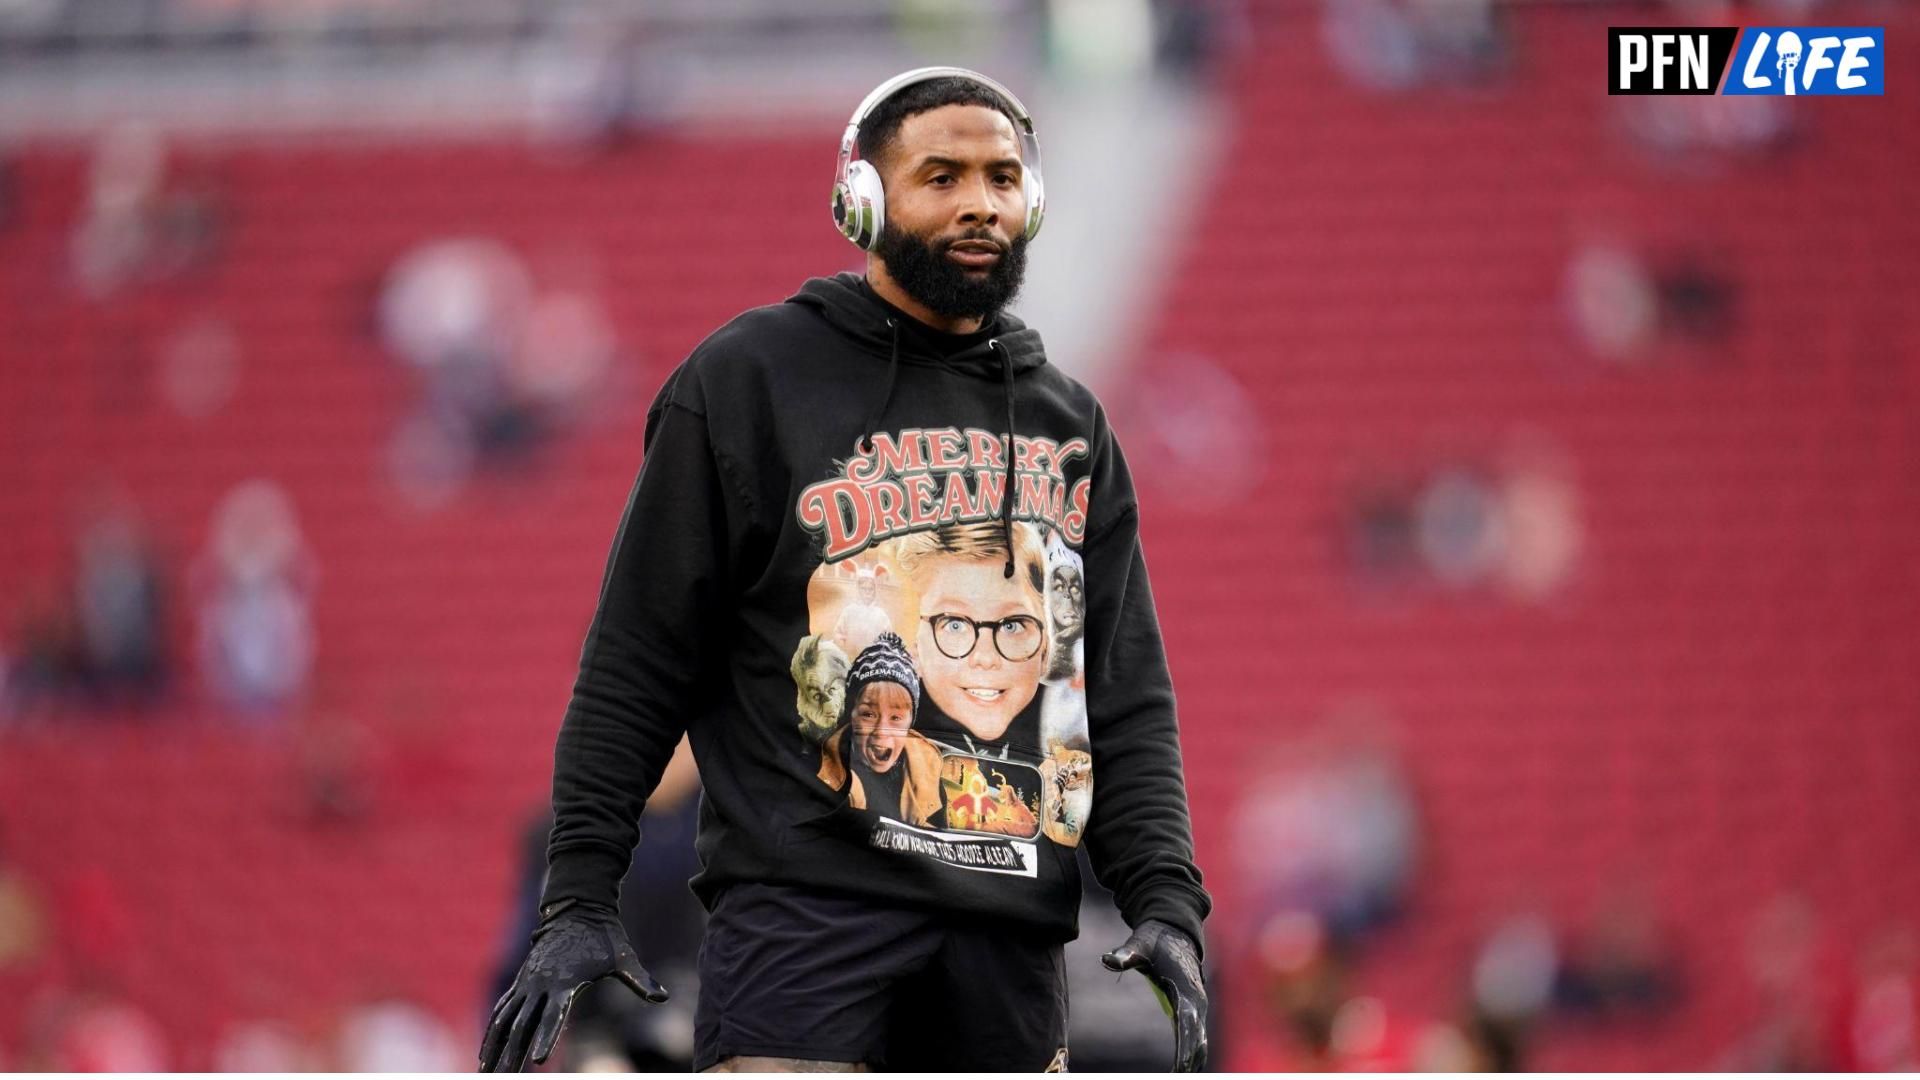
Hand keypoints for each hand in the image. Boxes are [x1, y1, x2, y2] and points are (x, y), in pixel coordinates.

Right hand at [478, 903, 668, 1071]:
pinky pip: (502, 1010)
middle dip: (512, 1054)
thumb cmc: (604, 937)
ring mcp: (528, 983)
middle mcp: (540, 983)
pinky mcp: (522, 982)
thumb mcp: (623, 957)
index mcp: (564, 981)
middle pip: (522, 1025)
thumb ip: (640, 979)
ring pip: (505, 1020)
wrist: (577, 909)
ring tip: (484, 1072)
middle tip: (504, 1078)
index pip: (553, 1016)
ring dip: (493, 1047)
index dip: (546, 1038)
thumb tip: (663, 997)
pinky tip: (485, 1052)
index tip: (539, 1061)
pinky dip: (491, 1031)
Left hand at [1101, 919, 1206, 1071]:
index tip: (1180, 1067)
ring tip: (1179, 1075)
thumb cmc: (1156, 939)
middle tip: (1177, 1076)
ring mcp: (1196, 1007)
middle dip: (1189, 1061)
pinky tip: (1182, 1069)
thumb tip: (1106, 959)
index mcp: (1185, 989)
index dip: (1185, 1047)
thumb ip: (1126, 954)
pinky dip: (1192, 1054)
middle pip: (1196, 1039)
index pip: (1187, 1023)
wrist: (1176, 931)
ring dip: (1193, 1062)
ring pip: (1200, 1041)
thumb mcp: (1141, 943)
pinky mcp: (1190, 1009)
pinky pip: (1195, 1037)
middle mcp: (1195, 1001)